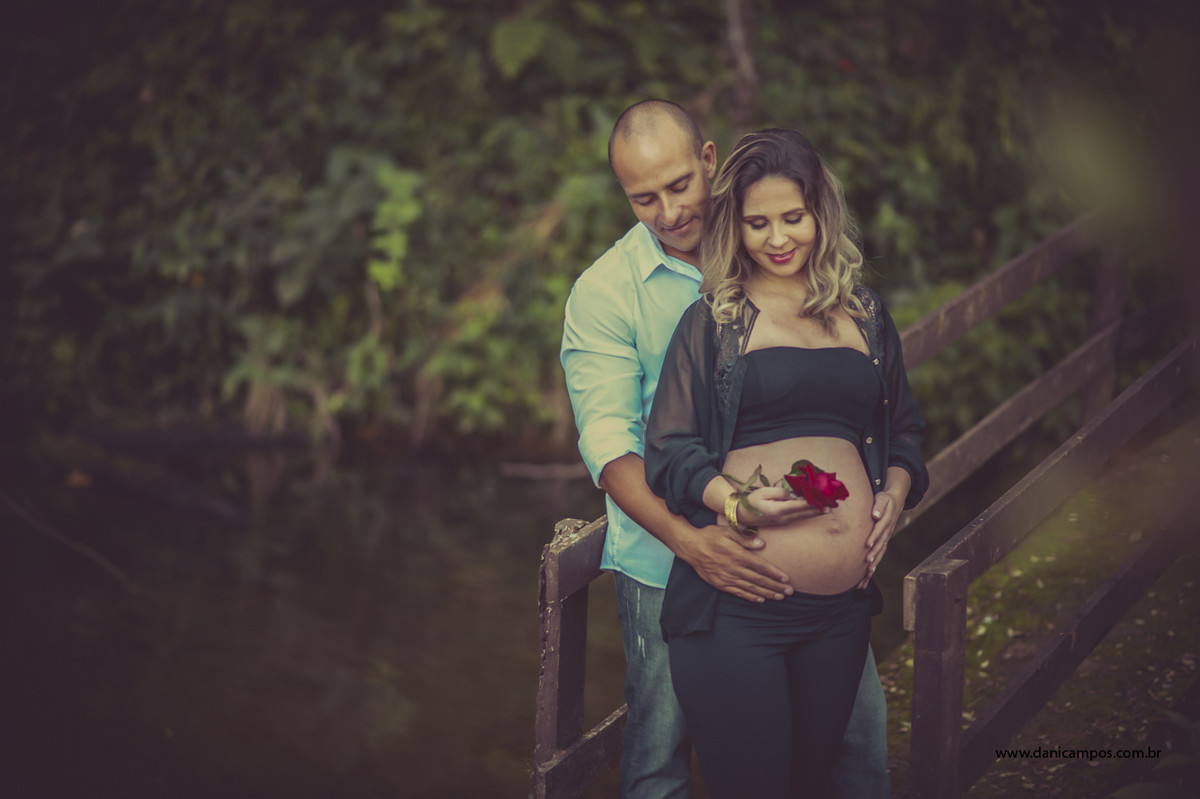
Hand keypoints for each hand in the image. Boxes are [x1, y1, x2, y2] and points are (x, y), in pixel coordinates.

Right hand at [675, 523, 792, 602]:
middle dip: (775, 586)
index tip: (786, 578)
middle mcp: (734, 569)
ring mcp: (727, 578)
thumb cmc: (710, 536)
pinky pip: (738, 593)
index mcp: (738, 555)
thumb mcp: (727, 530)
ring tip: (779, 597)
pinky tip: (760, 600)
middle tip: (789, 591)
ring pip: (751, 588)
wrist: (690, 546)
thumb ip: (745, 537)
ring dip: (767, 593)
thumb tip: (761, 543)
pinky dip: (750, 597)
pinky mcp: (720, 584)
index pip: (761, 566)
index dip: (775, 573)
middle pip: (759, 580)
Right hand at [739, 484, 824, 527]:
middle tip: (833, 505)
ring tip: (828, 508)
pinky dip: (807, 513)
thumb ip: (779, 493)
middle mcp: (783, 518)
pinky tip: (814, 511)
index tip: (824, 499)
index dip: (813, 502)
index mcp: (778, 510)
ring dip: (815, 512)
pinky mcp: (782, 522)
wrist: (742, 514)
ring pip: (803, 516)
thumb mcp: (764, 492)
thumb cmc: (751, 501)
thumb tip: (793, 494)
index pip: (799, 505)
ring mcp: (783, 521)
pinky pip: (798, 517)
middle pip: (804, 513)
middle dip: (818, 509)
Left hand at [857, 488, 902, 588]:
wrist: (895, 502)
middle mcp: (887, 531)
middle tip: (867, 563)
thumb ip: (878, 506)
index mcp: (886, 521)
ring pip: (881, 552)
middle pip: (881, 544)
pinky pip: (880, 554)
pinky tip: (868, 575)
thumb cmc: (885, 499)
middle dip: (874, 554)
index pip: (879, 530)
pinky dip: (875, 564)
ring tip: (868, 573)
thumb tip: (875, 514)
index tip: (868, 544)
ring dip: (875, 562)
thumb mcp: (882, 499)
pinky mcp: (884, 541)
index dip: (874, 537)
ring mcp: (886, 537)